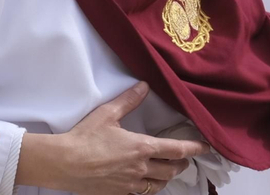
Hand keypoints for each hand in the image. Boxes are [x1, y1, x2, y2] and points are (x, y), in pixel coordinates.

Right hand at [16, 82, 208, 194]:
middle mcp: (140, 168)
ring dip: (166, 178)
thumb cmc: (85, 137)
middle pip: (171, 171)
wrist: (64, 163)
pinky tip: (143, 183)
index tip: (206, 147)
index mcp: (142, 148)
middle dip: (180, 165)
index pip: (177, 150)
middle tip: (183, 160)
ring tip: (166, 172)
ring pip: (158, 186)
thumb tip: (144, 86)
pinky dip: (147, 188)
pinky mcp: (118, 194)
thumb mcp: (107, 113)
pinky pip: (140, 194)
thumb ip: (129, 100)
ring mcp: (130, 184)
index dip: (194, 149)